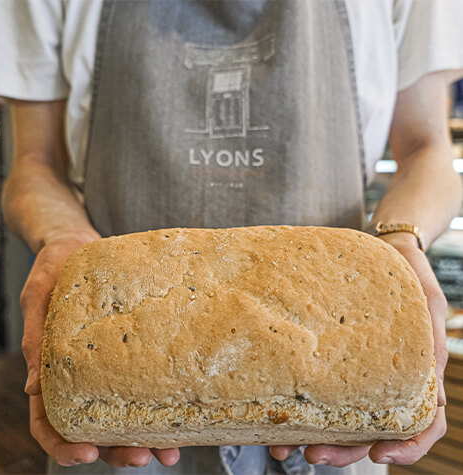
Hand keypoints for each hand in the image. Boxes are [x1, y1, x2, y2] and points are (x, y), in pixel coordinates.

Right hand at [21, 232, 180, 467]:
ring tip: (168, 453)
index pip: (48, 420)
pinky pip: (144, 379)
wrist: (80, 244)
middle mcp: (82, 374)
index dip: (63, 444)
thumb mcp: (39, 297)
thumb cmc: (55, 267)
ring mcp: (108, 365)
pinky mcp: (130, 349)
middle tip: (141, 459)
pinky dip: (159, 401)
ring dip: (142, 437)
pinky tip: (180, 412)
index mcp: (51, 368)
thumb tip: (35, 389)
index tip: (86, 454)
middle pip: (93, 427)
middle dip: (115, 449)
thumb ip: (37, 338)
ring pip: (122, 413)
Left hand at [270, 232, 447, 466]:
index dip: (406, 448)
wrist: (387, 252)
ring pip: (340, 417)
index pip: (422, 424)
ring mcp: (358, 371)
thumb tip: (435, 396)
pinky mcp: (335, 357)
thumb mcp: (428, 305)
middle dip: (343, 450)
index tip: (380, 456)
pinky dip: (302, 404)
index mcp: (418, 375)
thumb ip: (431, 343)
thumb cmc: (411, 276)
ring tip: (284, 446)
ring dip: (315, 436)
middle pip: (371, 431)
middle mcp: (386, 381)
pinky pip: (319, 385)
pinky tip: (278, 410)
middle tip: (312, 455)